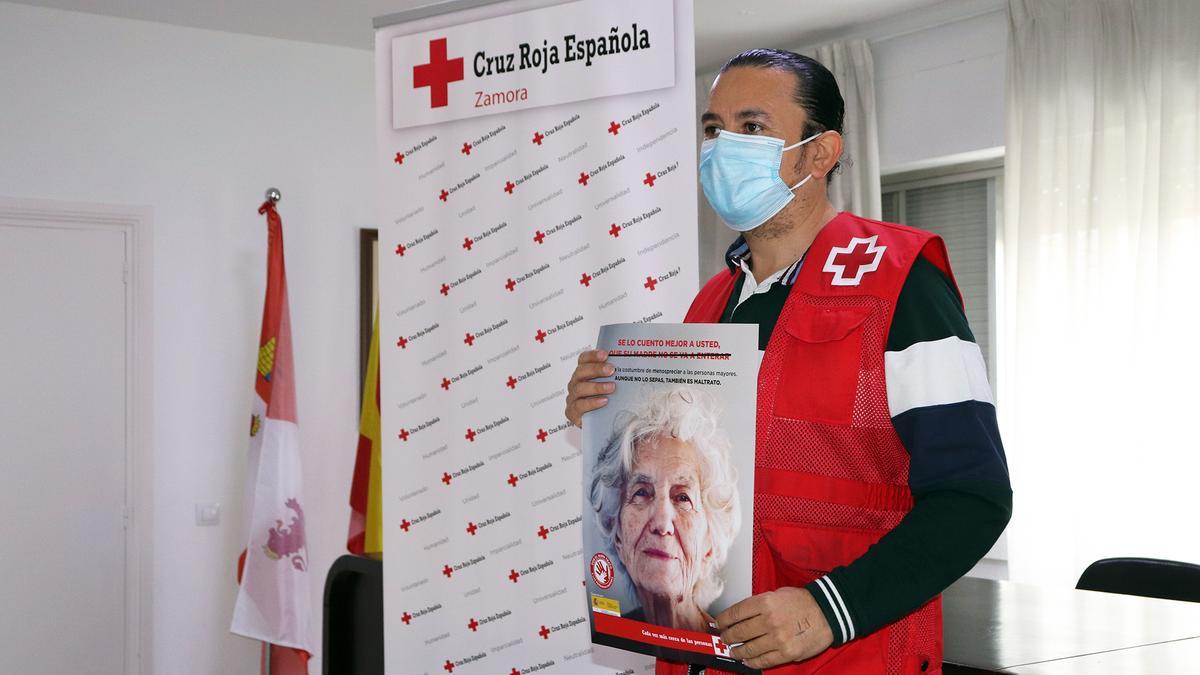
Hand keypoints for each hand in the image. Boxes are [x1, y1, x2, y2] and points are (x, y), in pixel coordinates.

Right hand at [564, 349, 614, 426]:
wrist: (600, 424)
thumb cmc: (608, 401)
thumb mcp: (612, 385)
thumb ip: (618, 376)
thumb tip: (638, 365)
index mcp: (583, 373)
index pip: (583, 359)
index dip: (592, 355)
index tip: (605, 354)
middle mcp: (575, 383)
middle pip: (580, 372)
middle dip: (596, 369)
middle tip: (611, 369)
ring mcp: (572, 398)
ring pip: (580, 388)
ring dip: (596, 386)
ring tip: (612, 387)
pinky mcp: (572, 412)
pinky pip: (579, 406)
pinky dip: (592, 403)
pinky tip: (604, 401)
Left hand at [715, 587, 833, 669]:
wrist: (827, 613)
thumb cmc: (801, 602)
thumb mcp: (776, 594)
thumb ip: (758, 605)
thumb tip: (739, 616)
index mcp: (764, 603)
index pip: (735, 613)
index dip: (723, 620)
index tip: (719, 624)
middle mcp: (768, 621)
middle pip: (738, 632)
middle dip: (727, 637)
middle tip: (724, 638)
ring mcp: (777, 639)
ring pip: (748, 649)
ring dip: (737, 651)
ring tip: (734, 651)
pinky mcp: (786, 653)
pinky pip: (763, 661)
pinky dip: (751, 662)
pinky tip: (746, 660)